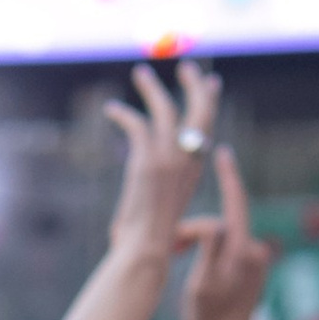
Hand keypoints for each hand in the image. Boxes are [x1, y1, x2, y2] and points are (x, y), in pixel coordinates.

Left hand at [65, 57, 224, 319]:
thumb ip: (171, 210)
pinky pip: (136, 125)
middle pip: (199, 112)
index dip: (207, 103)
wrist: (145, 252)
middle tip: (185, 66)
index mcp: (194, 171)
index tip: (208, 84)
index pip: (206, 128)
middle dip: (194, 85)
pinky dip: (122, 114)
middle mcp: (188, 162)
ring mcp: (169, 160)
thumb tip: (177, 238)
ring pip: (166, 110)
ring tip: (141, 72)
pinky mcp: (147, 161)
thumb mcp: (167, 220)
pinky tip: (109, 109)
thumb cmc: (150, 244)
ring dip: (152, 88)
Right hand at [177, 140, 273, 319]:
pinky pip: (225, 248)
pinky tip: (195, 270)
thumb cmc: (210, 318)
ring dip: (197, 243)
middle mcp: (254, 250)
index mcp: (242, 250)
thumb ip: (209, 251)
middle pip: (220, 222)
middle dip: (193, 230)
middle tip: (171, 249)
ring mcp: (254, 260)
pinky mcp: (250, 269)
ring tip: (178, 261)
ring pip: (220, 236)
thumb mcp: (202, 285)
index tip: (222, 153)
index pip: (236, 202)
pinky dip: (208, 251)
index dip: (228, 175)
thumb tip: (215, 222)